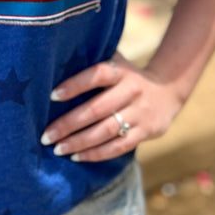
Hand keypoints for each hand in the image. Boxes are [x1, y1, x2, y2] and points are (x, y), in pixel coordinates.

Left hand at [39, 52, 182, 161]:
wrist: (168, 90)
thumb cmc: (127, 75)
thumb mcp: (115, 61)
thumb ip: (93, 59)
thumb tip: (56, 58)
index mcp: (120, 71)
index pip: (96, 75)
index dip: (74, 85)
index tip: (52, 96)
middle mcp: (130, 91)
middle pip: (96, 109)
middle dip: (69, 124)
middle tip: (46, 135)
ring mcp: (139, 113)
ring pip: (106, 131)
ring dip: (80, 142)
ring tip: (58, 148)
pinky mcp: (145, 132)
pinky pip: (119, 146)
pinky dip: (96, 154)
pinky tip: (77, 156)